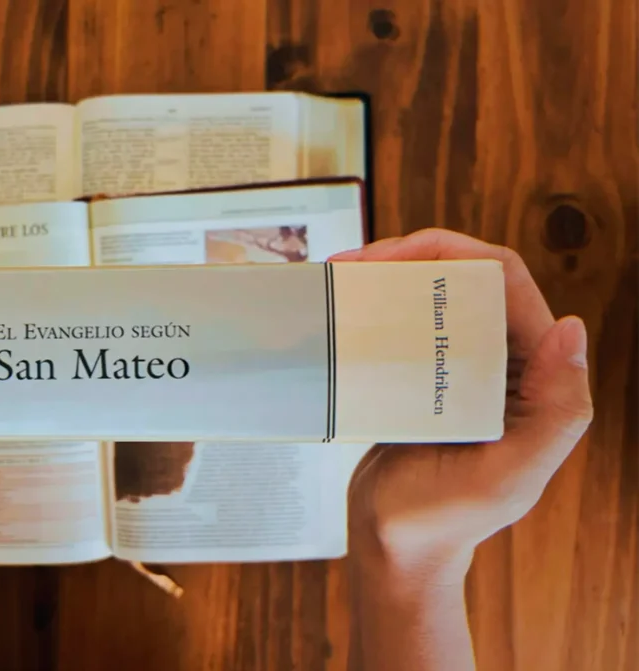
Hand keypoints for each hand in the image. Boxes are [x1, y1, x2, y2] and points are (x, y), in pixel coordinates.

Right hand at [331, 229, 593, 582]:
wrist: (397, 545)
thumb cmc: (448, 519)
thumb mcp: (507, 476)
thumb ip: (554, 412)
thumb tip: (572, 329)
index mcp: (533, 374)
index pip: (505, 283)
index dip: (452, 252)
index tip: (389, 257)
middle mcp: (502, 361)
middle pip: (464, 276)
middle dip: (410, 252)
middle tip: (352, 261)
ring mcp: (459, 366)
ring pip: (433, 292)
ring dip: (389, 272)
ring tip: (339, 273)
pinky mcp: (423, 376)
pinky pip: (406, 322)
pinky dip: (376, 303)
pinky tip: (341, 304)